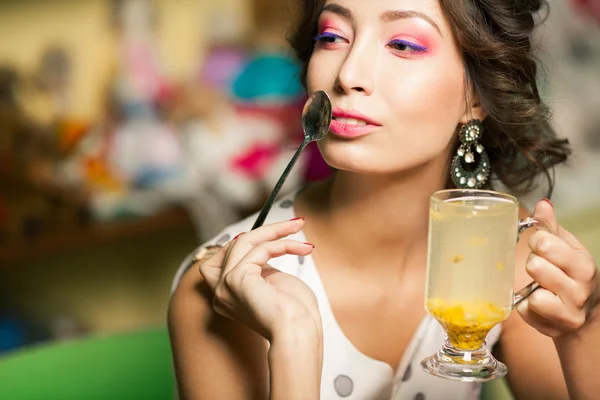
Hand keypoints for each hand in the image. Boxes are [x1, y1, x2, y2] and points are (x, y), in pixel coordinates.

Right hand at [197, 218, 321, 340]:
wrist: (299, 333)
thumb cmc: (295, 314)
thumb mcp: (274, 282)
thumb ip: (261, 264)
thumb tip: (261, 242)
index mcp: (228, 295)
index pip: (227, 255)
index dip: (250, 240)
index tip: (280, 232)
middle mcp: (220, 292)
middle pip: (234, 244)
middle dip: (265, 231)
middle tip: (295, 224)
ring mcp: (225, 286)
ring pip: (244, 241)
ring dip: (276, 231)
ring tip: (300, 227)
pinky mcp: (236, 279)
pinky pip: (259, 249)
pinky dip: (281, 244)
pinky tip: (301, 248)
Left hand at [517, 199, 598, 337]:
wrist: (584, 315)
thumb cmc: (571, 274)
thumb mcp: (567, 247)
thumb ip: (552, 227)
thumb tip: (542, 204)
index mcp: (582, 264)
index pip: (545, 243)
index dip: (536, 242)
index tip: (541, 247)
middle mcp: (579, 289)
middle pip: (535, 266)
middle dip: (533, 264)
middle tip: (541, 270)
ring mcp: (568, 311)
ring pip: (531, 293)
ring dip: (529, 288)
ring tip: (540, 287)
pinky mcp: (553, 328)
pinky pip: (523, 310)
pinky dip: (525, 306)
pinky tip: (537, 304)